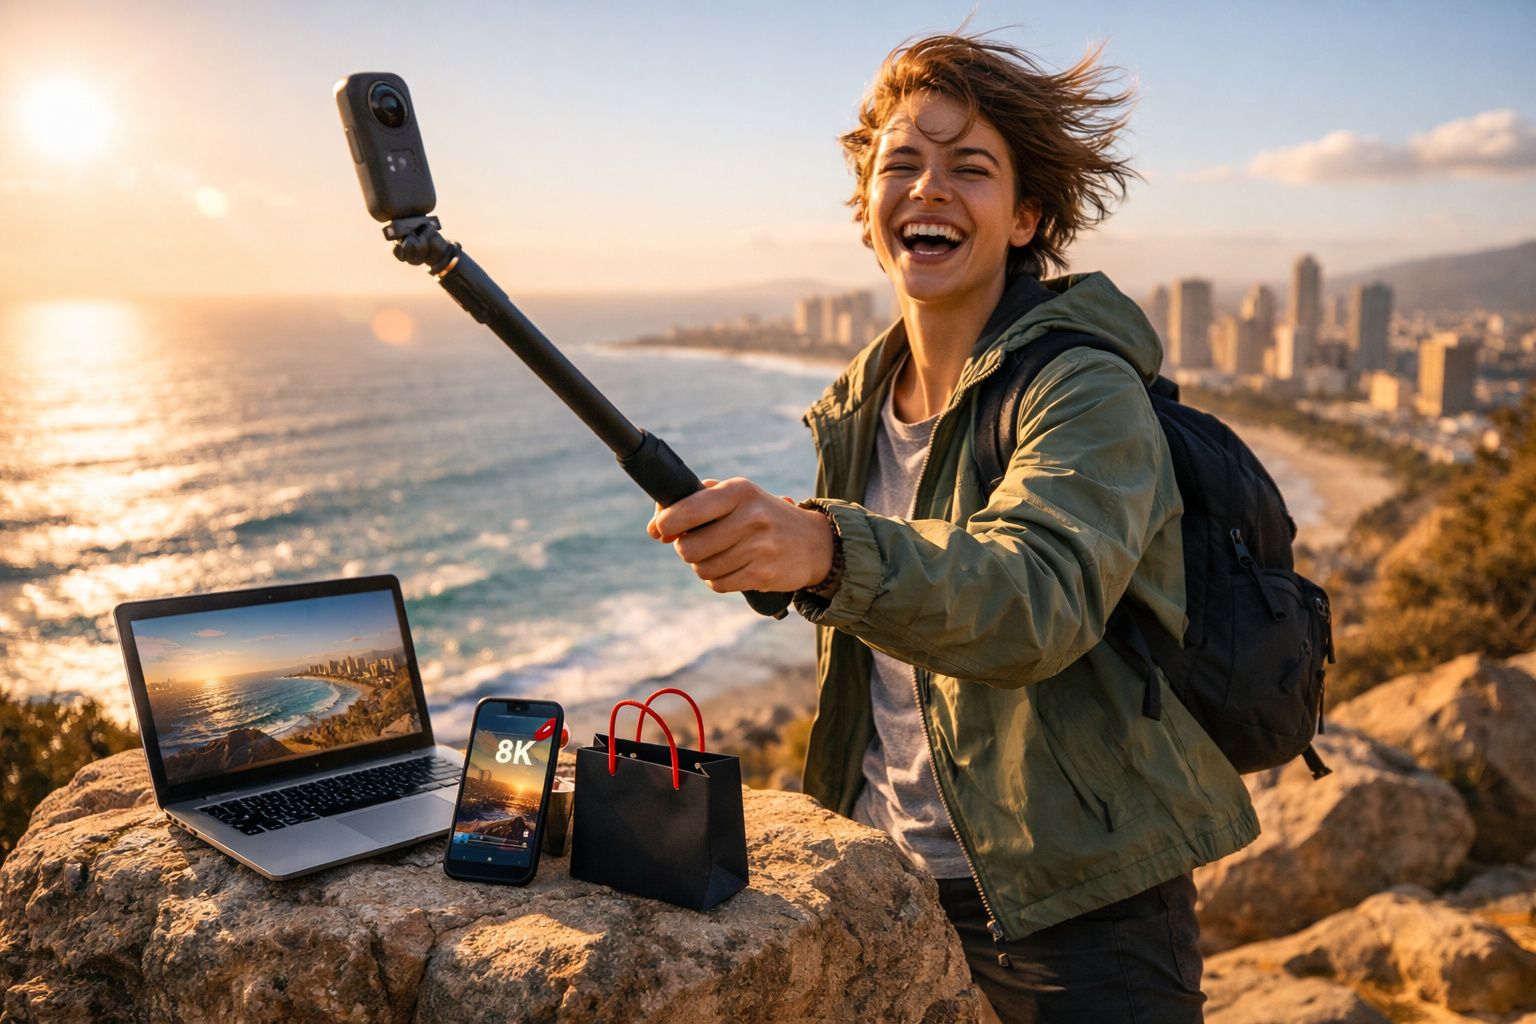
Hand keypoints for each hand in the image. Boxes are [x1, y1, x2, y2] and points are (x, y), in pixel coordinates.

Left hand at [646, 478, 833, 593]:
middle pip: (689, 546)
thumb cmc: (763, 515)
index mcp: (739, 491)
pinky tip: (730, 569)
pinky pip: (719, 585)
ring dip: (702, 566)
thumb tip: (658, 527)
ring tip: (718, 556)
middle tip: (695, 545)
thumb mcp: (738, 496)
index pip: (689, 509)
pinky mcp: (763, 574)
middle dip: (685, 549)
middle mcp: (750, 517)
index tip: (658, 530)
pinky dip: (717, 580)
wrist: (814, 542)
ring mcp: (758, 547)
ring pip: (702, 568)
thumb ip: (697, 501)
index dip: (664, 523)